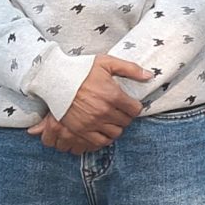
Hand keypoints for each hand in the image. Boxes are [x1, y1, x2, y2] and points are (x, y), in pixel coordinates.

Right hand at [30, 56, 148, 153]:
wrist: (54, 79)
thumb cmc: (80, 69)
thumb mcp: (106, 63)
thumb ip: (130, 69)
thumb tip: (149, 75)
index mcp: (113, 95)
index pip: (135, 110)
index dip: (133, 107)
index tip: (128, 104)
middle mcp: (104, 111)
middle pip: (126, 122)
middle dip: (124, 116)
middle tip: (119, 111)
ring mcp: (92, 123)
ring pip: (115, 134)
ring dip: (115, 127)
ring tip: (110, 120)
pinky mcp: (81, 131)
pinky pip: (100, 141)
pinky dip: (104, 137)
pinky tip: (101, 129)